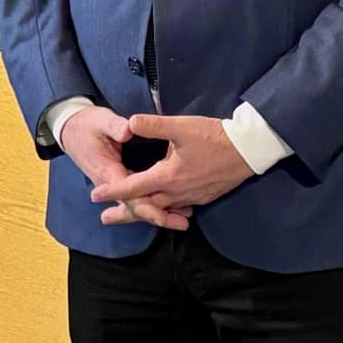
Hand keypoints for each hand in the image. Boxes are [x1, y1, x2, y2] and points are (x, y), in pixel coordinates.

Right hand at [60, 106, 193, 230]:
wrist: (71, 130)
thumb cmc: (87, 125)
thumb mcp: (100, 121)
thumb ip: (114, 126)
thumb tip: (128, 131)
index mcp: (108, 172)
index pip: (129, 194)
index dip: (147, 205)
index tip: (165, 212)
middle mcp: (112, 183)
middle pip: (136, 206)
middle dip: (159, 215)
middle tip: (183, 223)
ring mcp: (116, 184)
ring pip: (137, 205)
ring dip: (159, 212)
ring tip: (184, 219)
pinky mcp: (121, 180)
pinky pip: (137, 197)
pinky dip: (154, 204)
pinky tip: (172, 207)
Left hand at [88, 114, 253, 221]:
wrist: (248, 151)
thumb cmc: (214, 137)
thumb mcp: (181, 127)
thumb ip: (154, 125)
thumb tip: (130, 123)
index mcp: (167, 176)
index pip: (133, 188)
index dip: (112, 191)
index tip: (95, 196)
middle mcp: (177, 192)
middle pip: (145, 208)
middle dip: (124, 213)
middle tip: (105, 219)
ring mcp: (191, 198)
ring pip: (161, 210)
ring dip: (144, 213)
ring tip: (130, 216)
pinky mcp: (203, 197)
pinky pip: (178, 209)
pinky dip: (164, 211)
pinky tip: (163, 208)